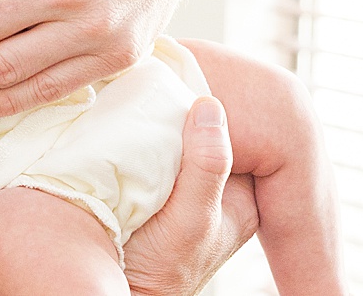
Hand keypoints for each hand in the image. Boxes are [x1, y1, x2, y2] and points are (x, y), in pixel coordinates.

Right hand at [124, 98, 259, 295]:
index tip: (195, 86)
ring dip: (165, 123)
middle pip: (208, 136)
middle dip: (190, 114)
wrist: (120, 287)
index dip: (219, 110)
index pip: (239, 138)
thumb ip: (207, 167)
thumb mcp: (191, 218)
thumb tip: (209, 106)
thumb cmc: (160, 267)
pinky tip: (138, 122)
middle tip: (170, 88)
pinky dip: (148, 136)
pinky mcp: (160, 185)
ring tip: (153, 100)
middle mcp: (219, 191)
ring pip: (183, 140)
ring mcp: (189, 188)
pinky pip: (159, 149)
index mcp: (242, 199)